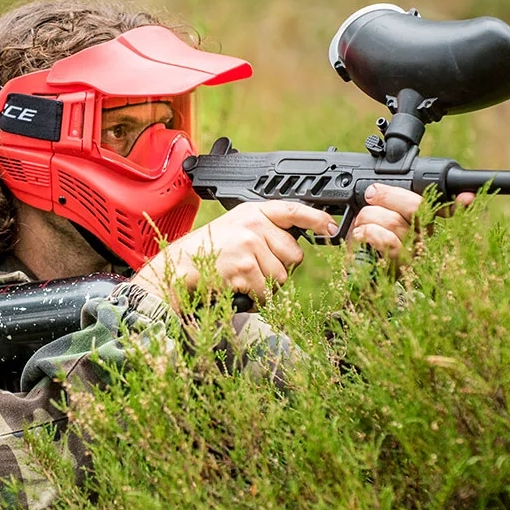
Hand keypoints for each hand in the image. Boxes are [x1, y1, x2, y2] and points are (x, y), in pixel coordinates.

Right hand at [131, 200, 337, 310]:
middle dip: (280, 269)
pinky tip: (240, 291)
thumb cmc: (206, 252)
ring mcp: (249, 244)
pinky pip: (268, 292)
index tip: (331, 228)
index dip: (316, 219)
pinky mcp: (244, 267)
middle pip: (294, 254)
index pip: (292, 210)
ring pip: (282, 276)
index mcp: (252, 212)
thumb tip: (295, 245)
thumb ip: (263, 230)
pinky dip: (257, 299)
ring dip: (268, 287)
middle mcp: (253, 224)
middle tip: (256, 271)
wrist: (178, 268)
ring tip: (244, 281)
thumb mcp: (235, 229)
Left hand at [347, 184, 474, 259]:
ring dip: (368, 217)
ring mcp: (412, 253)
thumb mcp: (375, 215)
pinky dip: (365, 231)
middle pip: (417, 208)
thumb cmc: (367, 239)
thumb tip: (377, 189)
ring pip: (394, 221)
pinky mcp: (396, 265)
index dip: (458, 204)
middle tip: (371, 194)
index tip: (468, 198)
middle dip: (388, 195)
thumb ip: (386, 201)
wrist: (352, 270)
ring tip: (361, 223)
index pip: (444, 210)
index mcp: (422, 224)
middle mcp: (423, 239)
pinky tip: (360, 235)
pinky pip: (385, 239)